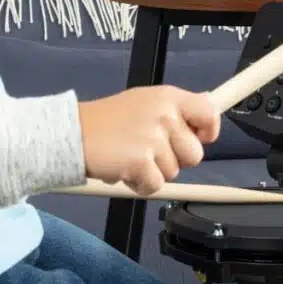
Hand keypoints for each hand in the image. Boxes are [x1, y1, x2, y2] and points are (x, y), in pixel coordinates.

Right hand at [77, 86, 219, 196]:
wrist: (72, 133)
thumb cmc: (107, 121)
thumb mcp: (146, 101)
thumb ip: (176, 106)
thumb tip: (208, 102)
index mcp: (169, 97)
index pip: (210, 113)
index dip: (208, 131)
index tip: (198, 138)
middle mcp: (165, 115)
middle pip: (195, 153)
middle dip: (175, 159)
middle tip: (150, 150)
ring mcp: (153, 139)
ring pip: (174, 172)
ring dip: (154, 171)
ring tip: (131, 156)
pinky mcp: (141, 162)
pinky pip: (155, 186)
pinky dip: (140, 184)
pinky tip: (125, 169)